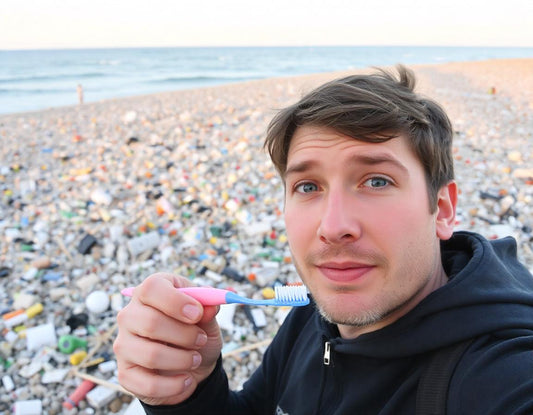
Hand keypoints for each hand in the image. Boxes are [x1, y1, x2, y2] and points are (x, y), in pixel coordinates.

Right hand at [114, 273, 222, 405]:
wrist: (193, 364)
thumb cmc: (196, 331)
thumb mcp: (207, 317)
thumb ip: (208, 309)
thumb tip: (210, 307)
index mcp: (149, 293)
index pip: (152, 288)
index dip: (176, 301)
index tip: (198, 313)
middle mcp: (130, 315)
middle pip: (150, 322)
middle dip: (185, 335)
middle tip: (201, 339)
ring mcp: (124, 344)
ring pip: (151, 355)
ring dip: (182, 360)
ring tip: (195, 359)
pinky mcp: (125, 374)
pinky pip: (148, 383)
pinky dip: (175, 385)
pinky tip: (187, 380)